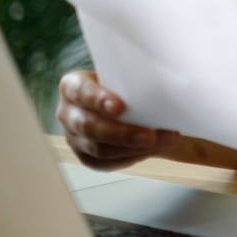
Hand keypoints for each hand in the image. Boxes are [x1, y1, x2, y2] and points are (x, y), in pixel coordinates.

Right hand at [56, 70, 179, 170]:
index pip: (81, 92)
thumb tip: (169, 73)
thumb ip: (135, 73)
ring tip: (163, 141)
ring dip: (134, 148)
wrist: (126, 102)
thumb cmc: (127, 82)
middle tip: (151, 136)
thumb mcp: (126, 73)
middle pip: (90, 127)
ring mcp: (74, 137)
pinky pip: (106, 163)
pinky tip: (151, 150)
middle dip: (123, 133)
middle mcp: (68, 112)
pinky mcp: (85, 156)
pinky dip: (131, 157)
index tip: (120, 107)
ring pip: (99, 149)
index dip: (98, 100)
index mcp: (73, 86)